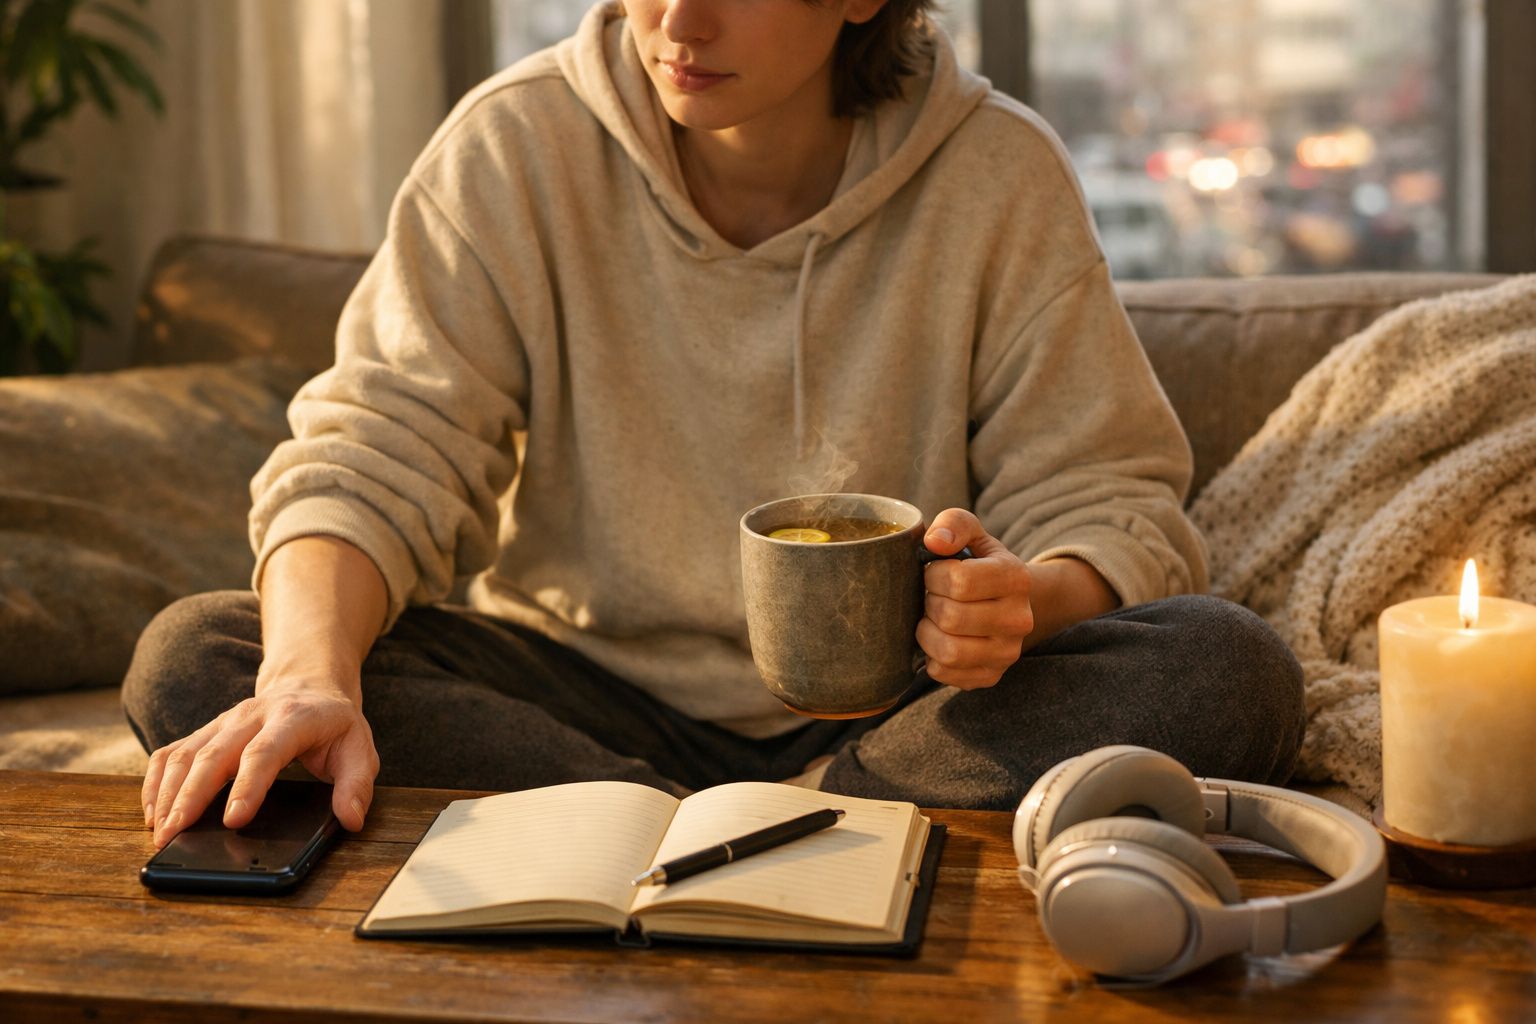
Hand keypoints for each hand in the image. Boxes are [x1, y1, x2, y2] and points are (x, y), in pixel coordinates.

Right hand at [141, 669, 378, 848]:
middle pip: (213, 755)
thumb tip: (351, 819)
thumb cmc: (333, 724)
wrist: (309, 686)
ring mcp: (223, 722)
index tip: (233, 821)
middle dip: (190, 798)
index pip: (265, 752)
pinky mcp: (206, 731)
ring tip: (160, 833)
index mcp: (292, 719)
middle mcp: (251, 716)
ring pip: (185, 755)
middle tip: (175, 837)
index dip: (247, 787)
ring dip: (167, 794)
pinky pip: (171, 753)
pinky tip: (153, 812)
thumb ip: (357, 784)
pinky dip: (156, 782)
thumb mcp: (360, 749)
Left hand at [918, 508, 1034, 689]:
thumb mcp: (972, 535)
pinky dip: (930, 657)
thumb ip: (953, 524)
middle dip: (929, 603)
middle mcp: (1019, 619)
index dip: (934, 575)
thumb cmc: (979, 564)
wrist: (1006, 602)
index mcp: (1016, 577)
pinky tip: (939, 639)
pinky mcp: (991, 676)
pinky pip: (945, 673)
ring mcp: (1008, 652)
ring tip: (931, 618)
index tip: (935, 572)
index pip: (959, 581)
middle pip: (951, 617)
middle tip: (932, 596)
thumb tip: (934, 541)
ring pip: (948, 651)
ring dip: (926, 633)